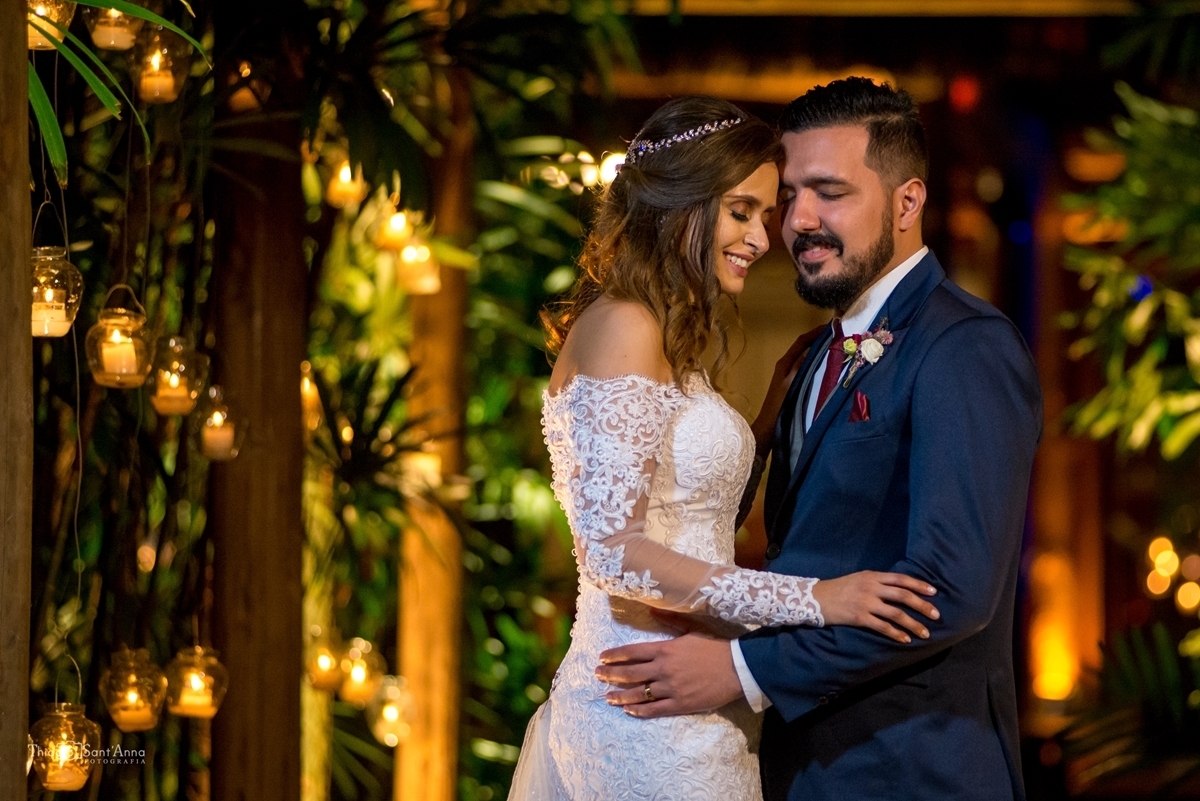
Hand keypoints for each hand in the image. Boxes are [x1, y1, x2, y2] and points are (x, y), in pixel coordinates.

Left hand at [595, 631, 743, 717]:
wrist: (737, 668)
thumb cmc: (714, 647)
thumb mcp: (691, 628)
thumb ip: (669, 619)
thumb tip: (650, 609)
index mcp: (665, 649)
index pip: (633, 652)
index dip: (615, 655)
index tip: (602, 658)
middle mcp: (663, 669)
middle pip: (631, 673)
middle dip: (611, 675)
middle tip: (597, 675)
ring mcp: (671, 688)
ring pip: (639, 693)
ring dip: (620, 696)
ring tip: (607, 698)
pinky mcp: (680, 704)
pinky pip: (655, 709)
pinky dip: (640, 710)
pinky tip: (629, 710)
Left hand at [750, 325, 826, 455]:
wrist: (769, 426)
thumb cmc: (779, 405)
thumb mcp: (791, 383)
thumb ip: (800, 366)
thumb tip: (813, 348)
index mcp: (784, 363)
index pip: (801, 341)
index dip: (815, 333)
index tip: (831, 326)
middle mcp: (787, 366)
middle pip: (805, 347)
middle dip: (820, 339)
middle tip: (839, 335)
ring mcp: (790, 375)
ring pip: (807, 357)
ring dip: (820, 350)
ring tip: (837, 347)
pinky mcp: (795, 383)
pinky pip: (808, 368)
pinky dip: (818, 363)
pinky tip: (830, 366)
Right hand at [812, 572, 939, 642]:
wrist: (817, 598)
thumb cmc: (839, 588)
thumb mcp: (859, 578)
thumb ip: (878, 582)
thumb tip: (899, 588)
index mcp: (873, 576)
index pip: (901, 579)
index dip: (919, 585)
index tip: (934, 593)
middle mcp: (871, 587)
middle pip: (903, 595)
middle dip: (922, 605)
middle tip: (936, 615)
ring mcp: (866, 602)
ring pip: (896, 613)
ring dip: (913, 624)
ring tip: (925, 633)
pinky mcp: (860, 617)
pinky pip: (883, 627)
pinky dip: (896, 634)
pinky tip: (905, 640)